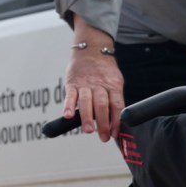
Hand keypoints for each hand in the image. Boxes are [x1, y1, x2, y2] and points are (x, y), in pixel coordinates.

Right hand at [62, 18, 124, 141]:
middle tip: (104, 137)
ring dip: (87, 117)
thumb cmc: (105, 70)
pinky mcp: (72, 83)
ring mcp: (85, 84)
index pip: (117, 105)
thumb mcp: (115, 81)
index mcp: (114, 85)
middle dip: (103, 123)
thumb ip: (115, 98)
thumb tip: (116, 121)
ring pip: (87, 102)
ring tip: (89, 131)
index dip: (116, 120)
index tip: (115, 134)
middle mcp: (100, 85)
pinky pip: (70, 95)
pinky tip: (69, 116)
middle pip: (102, 105)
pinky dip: (68, 106)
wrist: (91, 49)